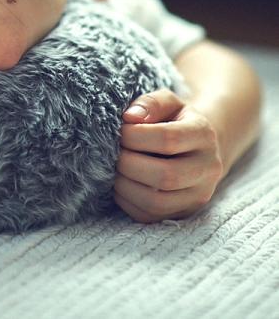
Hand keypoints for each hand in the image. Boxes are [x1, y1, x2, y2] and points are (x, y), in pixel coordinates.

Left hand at [114, 89, 224, 222]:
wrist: (198, 147)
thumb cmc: (175, 120)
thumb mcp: (168, 102)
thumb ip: (151, 103)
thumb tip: (130, 117)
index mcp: (203, 135)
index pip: (168, 139)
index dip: (135, 136)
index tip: (120, 130)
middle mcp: (207, 169)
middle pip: (165, 175)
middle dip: (128, 163)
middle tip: (111, 152)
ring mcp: (198, 195)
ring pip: (157, 202)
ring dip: (125, 186)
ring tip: (113, 168)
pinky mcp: (183, 212)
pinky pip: (150, 216)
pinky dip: (127, 201)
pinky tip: (120, 183)